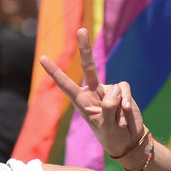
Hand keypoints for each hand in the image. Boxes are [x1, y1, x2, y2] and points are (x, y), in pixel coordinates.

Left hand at [39, 28, 144, 158]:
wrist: (128, 141)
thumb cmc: (112, 137)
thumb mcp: (106, 127)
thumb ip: (108, 109)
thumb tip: (115, 90)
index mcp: (81, 101)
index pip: (65, 84)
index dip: (55, 71)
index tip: (42, 58)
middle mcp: (93, 91)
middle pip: (88, 66)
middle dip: (85, 47)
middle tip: (81, 29)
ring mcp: (108, 90)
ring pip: (115, 89)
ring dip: (119, 107)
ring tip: (119, 122)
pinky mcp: (122, 91)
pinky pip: (125, 90)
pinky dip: (127, 102)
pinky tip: (127, 113)